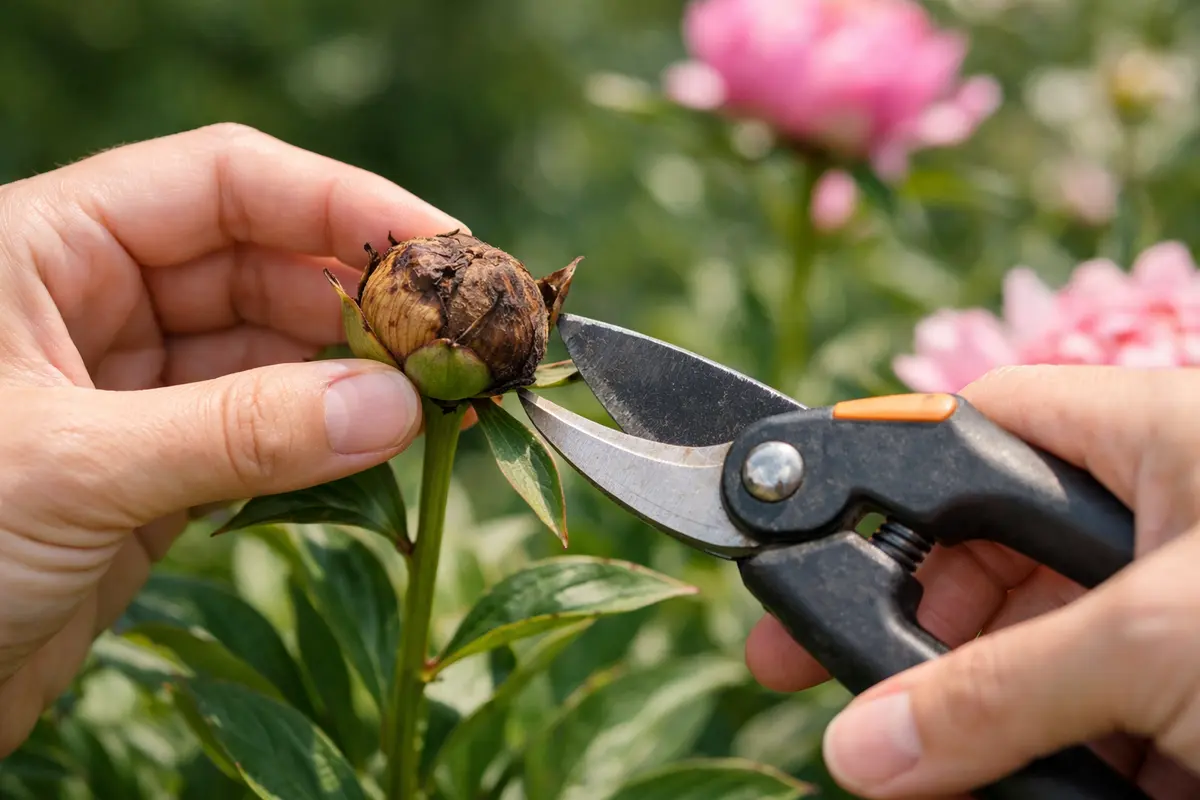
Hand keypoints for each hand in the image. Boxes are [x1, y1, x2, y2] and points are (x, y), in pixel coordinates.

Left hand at [0, 123, 464, 753]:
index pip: (222, 183)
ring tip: (437, 396)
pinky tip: (380, 445)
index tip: (442, 246)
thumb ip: (239, 432)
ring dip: (353, 374)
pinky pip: (260, 431)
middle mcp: (91, 302)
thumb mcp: (73, 469)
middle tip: (459, 338)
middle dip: (363, 299)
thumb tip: (395, 407)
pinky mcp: (153, 469)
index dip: (339, 203)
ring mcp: (128, 388)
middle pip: (261, 265)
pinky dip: (322, 438)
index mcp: (45, 247)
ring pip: (269, 353)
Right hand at [745, 365, 1199, 798]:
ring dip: (974, 711)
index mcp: (1152, 439)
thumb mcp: (1152, 642)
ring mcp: (1175, 610)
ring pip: (1033, 647)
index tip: (807, 544)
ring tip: (915, 766)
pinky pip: (1089, 715)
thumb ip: (994, 690)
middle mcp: (1158, 513)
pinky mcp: (1190, 692)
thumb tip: (859, 747)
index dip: (886, 477)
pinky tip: (1009, 788)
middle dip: (917, 626)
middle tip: (832, 678)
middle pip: (988, 554)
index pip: (978, 427)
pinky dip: (1044, 759)